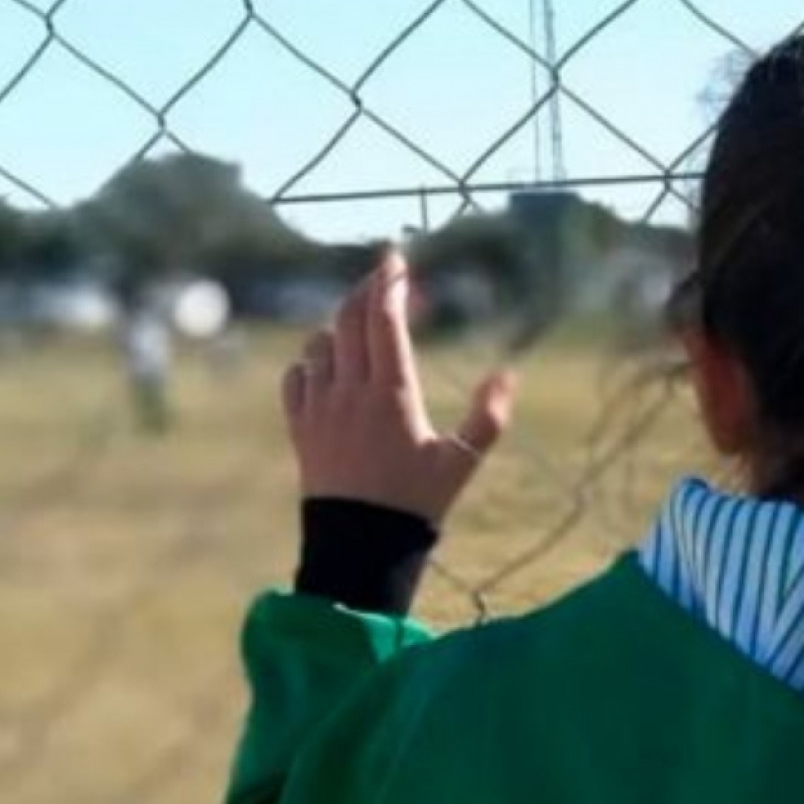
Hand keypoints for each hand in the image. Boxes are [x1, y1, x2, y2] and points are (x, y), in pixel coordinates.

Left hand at [283, 250, 515, 525]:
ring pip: (320, 345)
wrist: (360, 546)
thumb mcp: (462, 463)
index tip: (396, 258)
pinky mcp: (300, 428)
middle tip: (383, 275)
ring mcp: (320, 408)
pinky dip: (309, 362)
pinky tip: (325, 367)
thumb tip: (508, 374)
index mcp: (392, 394)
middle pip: (350, 321)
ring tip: (361, 326)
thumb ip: (488, 417)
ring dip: (340, 326)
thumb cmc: (417, 503)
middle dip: (366, 290)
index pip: (385, 321)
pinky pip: (295, 378)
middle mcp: (350, 392)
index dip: (390, 283)